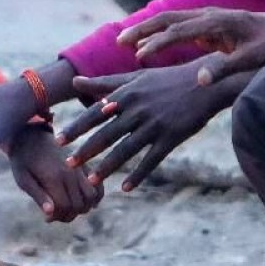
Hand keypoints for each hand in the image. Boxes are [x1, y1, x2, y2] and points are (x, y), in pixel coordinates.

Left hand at [8, 125, 101, 221]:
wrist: (31, 137)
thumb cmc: (23, 161)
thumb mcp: (23, 179)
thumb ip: (38, 196)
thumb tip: (49, 215)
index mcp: (54, 177)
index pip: (65, 207)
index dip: (57, 217)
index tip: (47, 218)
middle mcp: (71, 173)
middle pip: (79, 205)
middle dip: (68, 215)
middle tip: (55, 214)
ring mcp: (80, 169)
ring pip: (92, 197)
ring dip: (82, 208)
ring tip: (67, 207)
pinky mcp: (84, 165)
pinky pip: (98, 185)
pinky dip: (95, 197)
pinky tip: (82, 200)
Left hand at [57, 58, 246, 192]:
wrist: (206, 83)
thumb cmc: (167, 80)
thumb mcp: (135, 77)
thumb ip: (104, 82)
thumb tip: (75, 81)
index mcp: (127, 94)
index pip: (95, 113)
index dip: (77, 127)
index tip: (58, 139)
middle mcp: (138, 110)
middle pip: (107, 134)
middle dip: (86, 150)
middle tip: (68, 163)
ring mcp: (155, 125)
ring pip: (126, 150)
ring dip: (107, 166)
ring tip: (92, 180)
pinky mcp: (171, 138)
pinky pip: (151, 160)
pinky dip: (138, 175)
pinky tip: (126, 188)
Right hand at [117, 9, 264, 85]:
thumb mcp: (250, 61)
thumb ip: (224, 68)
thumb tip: (200, 80)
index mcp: (216, 23)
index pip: (180, 30)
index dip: (159, 42)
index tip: (141, 54)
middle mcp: (208, 15)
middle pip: (168, 18)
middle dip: (143, 29)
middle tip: (119, 42)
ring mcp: (207, 17)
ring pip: (169, 19)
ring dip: (147, 29)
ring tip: (124, 42)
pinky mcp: (207, 23)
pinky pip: (177, 25)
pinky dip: (159, 32)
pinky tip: (146, 46)